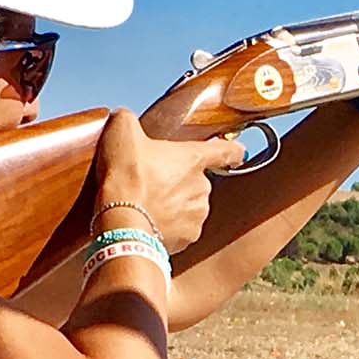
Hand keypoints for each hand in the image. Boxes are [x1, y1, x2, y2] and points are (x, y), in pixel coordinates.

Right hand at [92, 109, 247, 255]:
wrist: (120, 222)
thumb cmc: (125, 176)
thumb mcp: (122, 131)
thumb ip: (129, 120)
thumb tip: (125, 120)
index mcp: (193, 158)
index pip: (226, 151)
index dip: (232, 150)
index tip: (238, 152)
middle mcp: (202, 187)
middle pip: (196, 180)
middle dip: (177, 180)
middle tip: (151, 181)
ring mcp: (197, 214)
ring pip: (189, 206)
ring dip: (173, 204)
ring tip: (147, 203)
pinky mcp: (187, 238)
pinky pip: (181, 229)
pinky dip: (168, 226)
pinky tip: (149, 221)